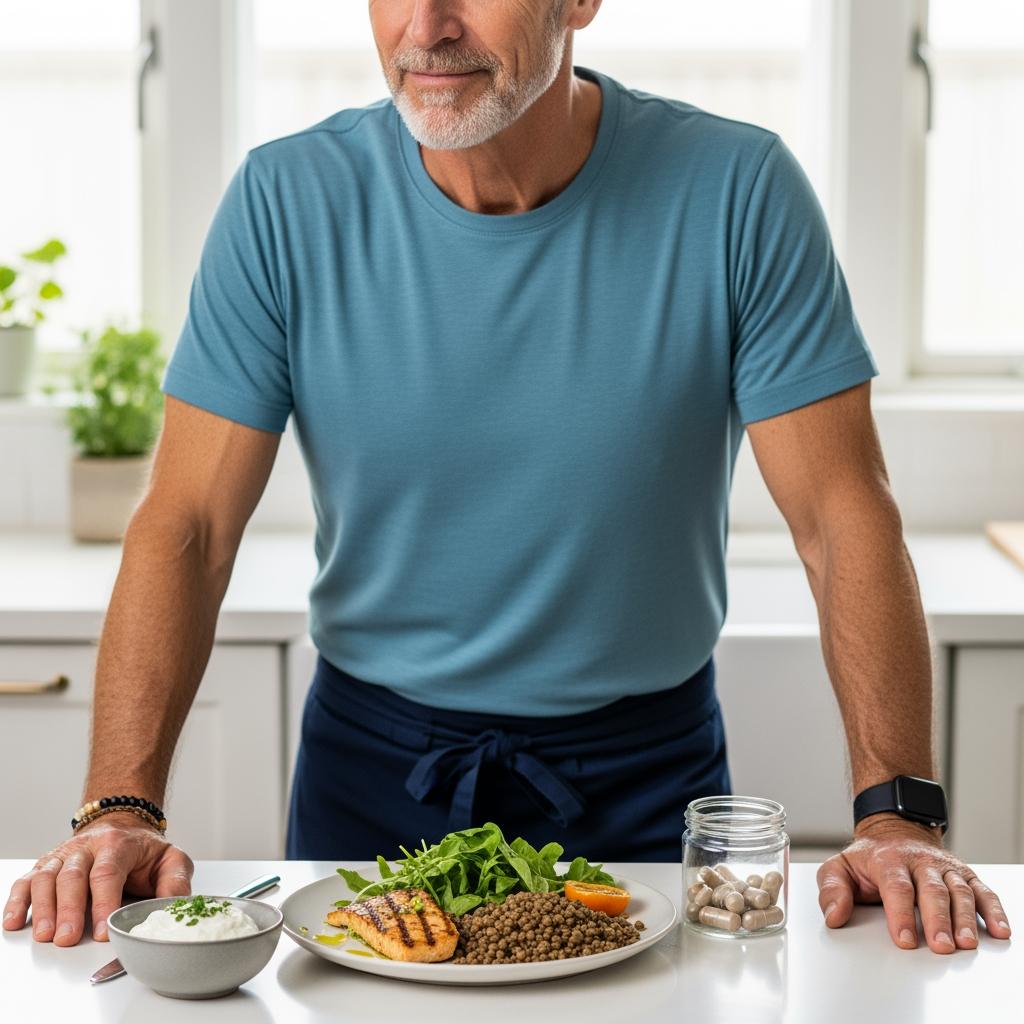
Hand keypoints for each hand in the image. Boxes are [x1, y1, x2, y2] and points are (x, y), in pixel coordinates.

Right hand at [2, 812, 193, 945]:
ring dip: (43, 908)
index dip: (104, 902)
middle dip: (70, 909)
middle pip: (73, 876)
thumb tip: (175, 907)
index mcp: (118, 844)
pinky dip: (17, 900)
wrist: (123, 827)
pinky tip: (14, 922)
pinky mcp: (46, 865)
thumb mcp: (170, 860)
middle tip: (69, 938)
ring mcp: (63, 855)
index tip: (103, 930)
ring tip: (45, 935)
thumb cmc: (144, 851)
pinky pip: (27, 880)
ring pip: (47, 877)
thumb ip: (175, 882)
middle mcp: (86, 847)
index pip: (108, 872)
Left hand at [816, 812, 1011, 953]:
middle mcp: (919, 861)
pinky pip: (982, 890)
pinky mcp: (963, 873)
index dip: (901, 913)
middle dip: (937, 919)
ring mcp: (944, 867)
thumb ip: (832, 890)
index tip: (905, 939)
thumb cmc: (869, 857)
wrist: (894, 829)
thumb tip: (834, 916)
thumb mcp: (840, 867)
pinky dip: (994, 909)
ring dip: (965, 917)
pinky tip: (999, 930)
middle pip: (932, 890)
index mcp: (888, 860)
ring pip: (959, 890)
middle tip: (941, 946)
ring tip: (966, 943)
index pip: (896, 886)